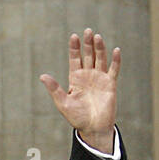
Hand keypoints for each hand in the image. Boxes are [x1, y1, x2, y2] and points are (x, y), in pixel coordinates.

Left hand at [39, 28, 119, 152]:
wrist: (93, 128)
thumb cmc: (77, 118)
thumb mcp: (63, 103)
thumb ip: (54, 89)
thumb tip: (42, 76)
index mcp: (75, 78)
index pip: (75, 59)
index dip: (74, 48)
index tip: (74, 36)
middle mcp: (88, 75)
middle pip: (88, 55)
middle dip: (87, 43)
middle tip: (87, 31)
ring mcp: (99, 79)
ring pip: (100, 59)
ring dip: (99, 48)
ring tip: (97, 37)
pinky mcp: (110, 84)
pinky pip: (114, 70)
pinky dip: (116, 60)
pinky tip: (116, 50)